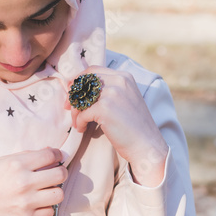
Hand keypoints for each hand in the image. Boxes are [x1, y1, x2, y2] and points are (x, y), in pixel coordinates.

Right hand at [0, 147, 67, 215]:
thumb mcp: (1, 162)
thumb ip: (26, 156)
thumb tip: (49, 151)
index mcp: (17, 164)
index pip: (50, 155)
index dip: (56, 155)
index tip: (56, 158)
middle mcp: (24, 182)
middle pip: (60, 174)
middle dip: (60, 172)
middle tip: (54, 175)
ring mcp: (27, 202)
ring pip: (59, 194)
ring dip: (55, 191)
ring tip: (46, 191)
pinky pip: (50, 212)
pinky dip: (46, 208)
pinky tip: (38, 204)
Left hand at [64, 67, 168, 185]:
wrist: (147, 145)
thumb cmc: (134, 127)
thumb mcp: (125, 100)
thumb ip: (109, 91)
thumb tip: (81, 91)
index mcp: (124, 77)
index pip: (92, 70)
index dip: (79, 81)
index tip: (72, 92)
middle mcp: (119, 81)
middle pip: (84, 82)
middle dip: (73, 94)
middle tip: (69, 107)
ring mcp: (112, 93)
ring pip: (81, 97)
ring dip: (75, 111)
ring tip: (78, 123)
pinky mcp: (105, 108)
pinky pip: (82, 113)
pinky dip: (79, 122)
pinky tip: (82, 129)